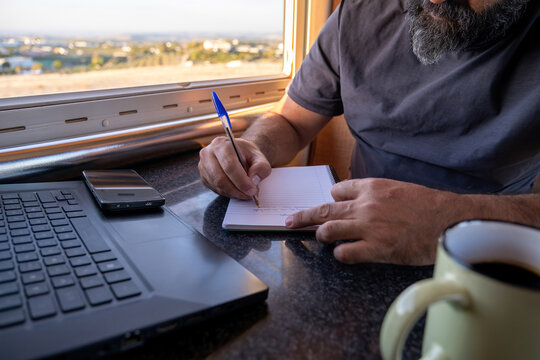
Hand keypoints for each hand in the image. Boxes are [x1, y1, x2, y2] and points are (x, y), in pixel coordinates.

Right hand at [198, 136, 271, 198]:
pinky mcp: (203, 177)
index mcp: (222, 144)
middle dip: (238, 190)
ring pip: (218, 186)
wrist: (237, 152)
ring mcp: (203, 165)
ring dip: (234, 193)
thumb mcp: (259, 156)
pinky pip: (216, 189)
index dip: (241, 181)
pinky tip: (237, 190)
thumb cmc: (246, 154)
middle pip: (220, 178)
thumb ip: (261, 166)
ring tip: (246, 193)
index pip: (229, 165)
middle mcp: (208, 153)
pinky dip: (229, 193)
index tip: (252, 190)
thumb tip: (253, 180)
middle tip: (250, 194)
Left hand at [285, 178, 461, 264]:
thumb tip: (356, 200)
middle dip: (302, 216)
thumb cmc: (429, 205)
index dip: (331, 199)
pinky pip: (344, 253)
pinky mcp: (376, 249)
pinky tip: (345, 254)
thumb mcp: (399, 189)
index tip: (328, 205)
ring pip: (328, 230)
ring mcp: (369, 227)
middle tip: (289, 221)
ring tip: (323, 238)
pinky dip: (340, 254)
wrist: (450, 220)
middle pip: (323, 210)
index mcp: (372, 187)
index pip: (336, 190)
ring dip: (322, 235)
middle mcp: (365, 205)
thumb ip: (375, 194)